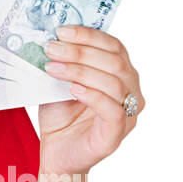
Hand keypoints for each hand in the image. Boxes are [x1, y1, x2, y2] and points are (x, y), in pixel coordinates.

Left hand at [36, 26, 144, 174]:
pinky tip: (72, 89)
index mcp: (121, 73)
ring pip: (114, 83)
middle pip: (115, 61)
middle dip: (81, 51)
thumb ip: (63, 61)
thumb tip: (51, 37)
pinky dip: (92, 95)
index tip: (62, 31)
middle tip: (51, 48)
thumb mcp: (60, 81)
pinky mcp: (117, 133)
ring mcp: (128, 113)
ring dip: (80, 70)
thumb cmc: (61, 115)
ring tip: (52, 67)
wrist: (56, 151)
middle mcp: (131, 91)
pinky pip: (113, 110)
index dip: (89, 35)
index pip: (114, 46)